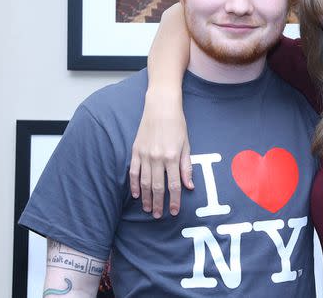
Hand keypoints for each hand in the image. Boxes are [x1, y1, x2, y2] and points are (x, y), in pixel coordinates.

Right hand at [129, 88, 192, 217]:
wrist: (161, 107)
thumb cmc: (177, 124)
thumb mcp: (186, 144)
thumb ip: (187, 167)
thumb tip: (189, 186)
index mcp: (172, 156)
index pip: (174, 185)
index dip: (174, 200)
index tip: (174, 212)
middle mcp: (157, 158)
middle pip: (157, 187)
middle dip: (158, 204)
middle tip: (158, 216)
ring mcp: (144, 155)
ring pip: (144, 183)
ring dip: (146, 198)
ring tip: (148, 209)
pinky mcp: (135, 150)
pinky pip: (133, 172)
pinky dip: (134, 185)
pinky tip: (136, 194)